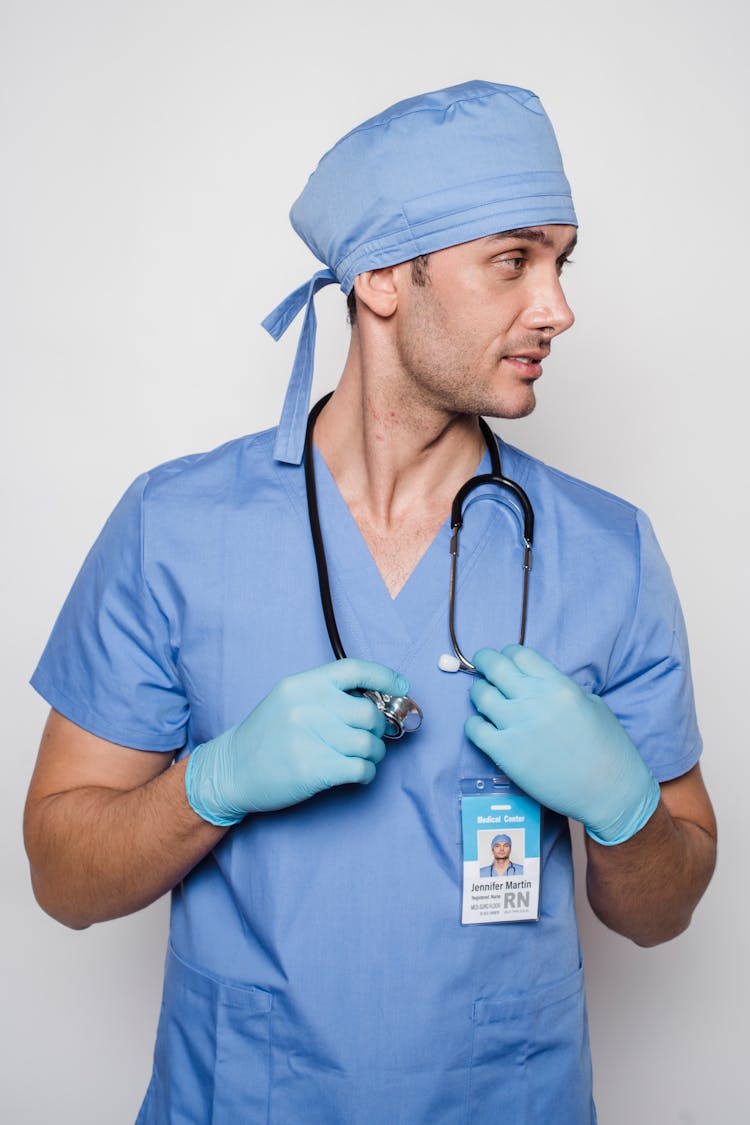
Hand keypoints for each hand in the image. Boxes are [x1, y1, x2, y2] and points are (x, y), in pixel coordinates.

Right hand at [186, 659, 408, 824]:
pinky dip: (366, 773)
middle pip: (368, 713)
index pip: (354, 669)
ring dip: (374, 754)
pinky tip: (356, 774)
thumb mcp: (290, 700)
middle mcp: (306, 706)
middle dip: (379, 728)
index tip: (402, 688)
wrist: (231, 769)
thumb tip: (378, 700)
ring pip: (369, 744)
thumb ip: (328, 696)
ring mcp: (308, 738)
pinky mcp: (312, 769)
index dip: (385, 677)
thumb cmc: (267, 735)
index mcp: (303, 684)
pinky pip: (361, 769)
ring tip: (362, 758)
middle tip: (372, 736)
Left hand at [465, 645, 659, 844]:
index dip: (509, 654)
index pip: (520, 654)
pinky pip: (474, 729)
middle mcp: (535, 700)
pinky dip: (474, 724)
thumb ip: (561, 689)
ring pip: (480, 695)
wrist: (611, 791)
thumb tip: (535, 684)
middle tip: (482, 664)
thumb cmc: (608, 748)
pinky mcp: (505, 753)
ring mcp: (517, 726)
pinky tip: (483, 727)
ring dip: (479, 692)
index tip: (505, 659)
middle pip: (495, 666)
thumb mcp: (592, 704)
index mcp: (559, 685)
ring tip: (484, 697)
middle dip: (484, 661)